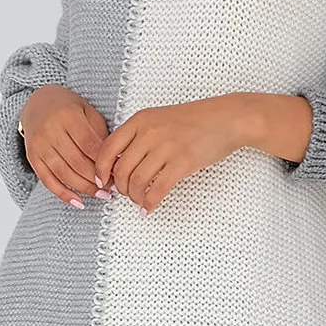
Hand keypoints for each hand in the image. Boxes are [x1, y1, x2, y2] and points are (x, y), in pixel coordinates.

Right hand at [19, 85, 109, 206]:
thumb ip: (100, 133)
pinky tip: (78, 202)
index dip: (104, 162)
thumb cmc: (68, 108)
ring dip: (85, 189)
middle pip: (77, 162)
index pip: (89, 145)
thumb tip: (116, 160)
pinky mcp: (32, 157)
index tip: (118, 173)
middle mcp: (51, 131)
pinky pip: (48, 180)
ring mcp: (40, 146)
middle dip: (97, 179)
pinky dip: (63, 194)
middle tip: (113, 188)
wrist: (37, 103)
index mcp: (68, 116)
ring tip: (102, 195)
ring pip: (64, 174)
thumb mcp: (87, 112)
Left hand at [94, 95, 252, 213]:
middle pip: (120, 169)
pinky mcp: (183, 162)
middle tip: (125, 194)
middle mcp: (149, 132)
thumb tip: (119, 163)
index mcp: (140, 120)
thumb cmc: (194, 121)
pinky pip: (158, 189)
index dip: (100, 169)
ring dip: (134, 197)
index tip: (103, 181)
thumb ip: (138, 136)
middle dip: (120, 188)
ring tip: (139, 200)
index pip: (107, 148)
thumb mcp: (159, 119)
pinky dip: (150, 203)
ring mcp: (166, 147)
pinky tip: (149, 207)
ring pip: (137, 181)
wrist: (225, 118)